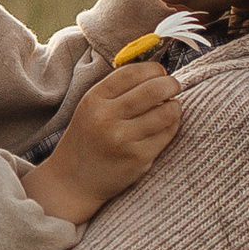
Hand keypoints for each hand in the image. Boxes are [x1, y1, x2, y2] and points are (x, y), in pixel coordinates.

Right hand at [27, 63, 181, 226]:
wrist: (73, 180)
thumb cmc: (87, 139)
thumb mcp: (92, 107)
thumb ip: (118, 90)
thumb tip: (158, 74)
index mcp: (94, 99)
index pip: (132, 73)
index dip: (153, 69)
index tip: (160, 72)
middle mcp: (107, 117)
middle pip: (153, 89)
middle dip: (171, 84)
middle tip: (175, 86)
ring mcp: (123, 139)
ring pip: (166, 112)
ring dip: (175, 106)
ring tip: (172, 107)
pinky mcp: (138, 157)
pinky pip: (167, 134)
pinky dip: (172, 125)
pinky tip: (167, 125)